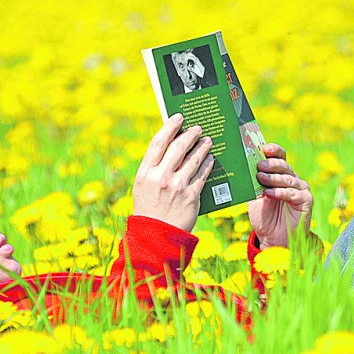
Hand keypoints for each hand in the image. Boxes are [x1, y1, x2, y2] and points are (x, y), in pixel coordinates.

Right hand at [132, 113, 213, 232]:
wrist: (156, 236)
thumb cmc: (149, 209)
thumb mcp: (143, 186)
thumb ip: (154, 168)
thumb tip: (171, 146)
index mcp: (145, 173)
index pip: (158, 142)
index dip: (170, 126)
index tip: (178, 117)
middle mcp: (161, 177)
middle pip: (179, 147)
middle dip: (190, 135)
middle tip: (198, 128)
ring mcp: (177, 186)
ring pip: (194, 159)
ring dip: (202, 147)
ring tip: (208, 141)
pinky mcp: (191, 196)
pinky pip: (203, 175)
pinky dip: (207, 164)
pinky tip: (210, 159)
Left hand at [248, 142, 314, 248]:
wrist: (273, 239)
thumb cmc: (264, 217)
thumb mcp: (254, 198)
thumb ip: (252, 184)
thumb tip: (244, 169)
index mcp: (281, 175)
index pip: (280, 157)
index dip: (273, 150)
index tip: (263, 148)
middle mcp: (292, 179)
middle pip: (284, 165)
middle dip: (271, 164)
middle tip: (258, 165)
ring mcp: (301, 189)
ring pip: (288, 179)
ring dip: (273, 178)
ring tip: (260, 178)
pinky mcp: (306, 201)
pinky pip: (293, 194)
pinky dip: (280, 192)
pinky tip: (269, 193)